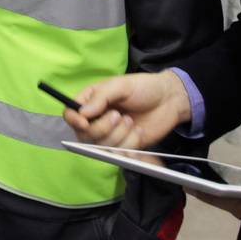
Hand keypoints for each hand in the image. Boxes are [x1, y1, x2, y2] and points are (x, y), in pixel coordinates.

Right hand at [63, 71, 191, 150]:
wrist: (169, 101)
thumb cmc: (144, 87)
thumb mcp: (121, 85)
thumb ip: (101, 97)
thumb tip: (82, 113)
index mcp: (91, 102)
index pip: (71, 114)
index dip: (74, 121)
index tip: (85, 123)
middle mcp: (96, 120)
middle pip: (84, 135)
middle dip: (103, 128)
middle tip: (119, 116)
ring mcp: (109, 135)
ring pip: (102, 147)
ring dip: (119, 135)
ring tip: (131, 121)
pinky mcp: (123, 147)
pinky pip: (119, 154)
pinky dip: (129, 144)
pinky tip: (138, 132)